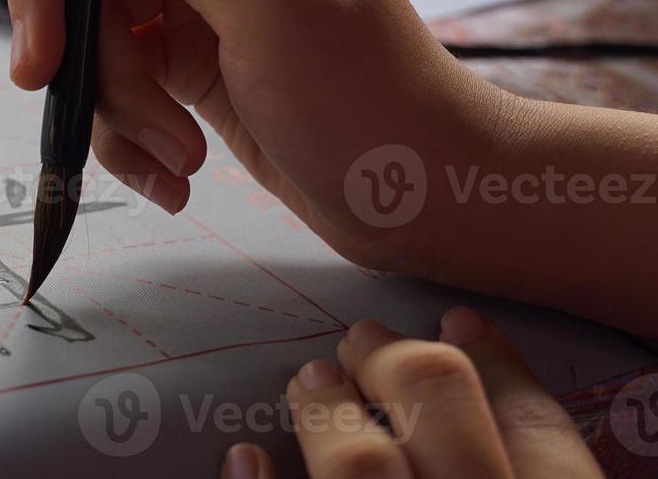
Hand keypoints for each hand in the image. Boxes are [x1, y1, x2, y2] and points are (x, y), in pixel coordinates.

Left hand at [222, 308, 600, 477]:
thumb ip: (526, 466)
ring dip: (327, 410)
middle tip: (365, 335)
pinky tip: (246, 458)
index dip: (500, 369)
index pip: (539, 431)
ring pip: (358, 465)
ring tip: (309, 378)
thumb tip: (487, 405)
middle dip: (399, 361)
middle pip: (441, 413)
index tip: (463, 321)